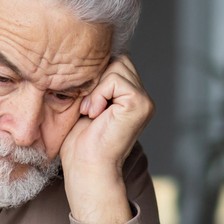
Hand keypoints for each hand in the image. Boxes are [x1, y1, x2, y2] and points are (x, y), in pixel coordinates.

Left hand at [59, 55, 154, 223]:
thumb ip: (96, 82)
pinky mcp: (140, 102)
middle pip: (118, 59)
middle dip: (96, 78)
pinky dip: (99, 94)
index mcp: (130, 96)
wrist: (86, 166)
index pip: (116, 62)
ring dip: (96, 88)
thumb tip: (88, 57)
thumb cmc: (80, 141)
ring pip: (117, 65)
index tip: (84, 101)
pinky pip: (115, 79)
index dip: (96, 74)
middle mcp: (141, 97)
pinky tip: (95, 113)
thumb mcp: (86, 103)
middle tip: (87, 107)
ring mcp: (144, 100)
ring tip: (90, 111)